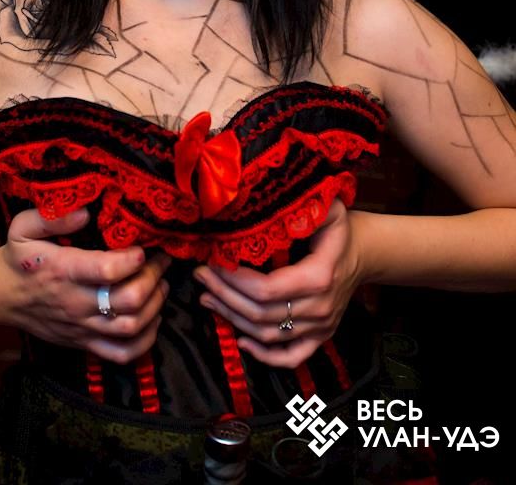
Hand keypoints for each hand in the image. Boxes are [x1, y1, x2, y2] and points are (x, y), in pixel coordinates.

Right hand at [0, 207, 171, 363]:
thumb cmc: (17, 257)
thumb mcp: (23, 227)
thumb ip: (53, 217)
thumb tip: (85, 213)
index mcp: (63, 271)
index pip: (107, 271)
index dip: (134, 259)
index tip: (143, 248)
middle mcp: (75, 302)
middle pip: (128, 300)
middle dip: (153, 279)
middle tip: (161, 262)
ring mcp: (81, 327)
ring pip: (130, 327)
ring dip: (155, 306)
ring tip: (161, 285)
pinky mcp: (83, 343)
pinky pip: (121, 354)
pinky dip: (145, 341)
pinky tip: (152, 319)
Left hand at [192, 197, 362, 368]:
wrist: (363, 252)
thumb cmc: (338, 228)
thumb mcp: (327, 208)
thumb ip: (305, 208)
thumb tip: (272, 206)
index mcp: (319, 276)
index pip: (266, 289)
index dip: (234, 280)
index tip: (213, 262)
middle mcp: (321, 307)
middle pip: (261, 313)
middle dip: (224, 295)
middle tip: (201, 276)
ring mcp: (321, 326)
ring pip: (268, 334)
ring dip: (233, 318)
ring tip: (208, 296)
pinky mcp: (320, 336)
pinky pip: (291, 357)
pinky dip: (264, 355)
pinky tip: (241, 340)